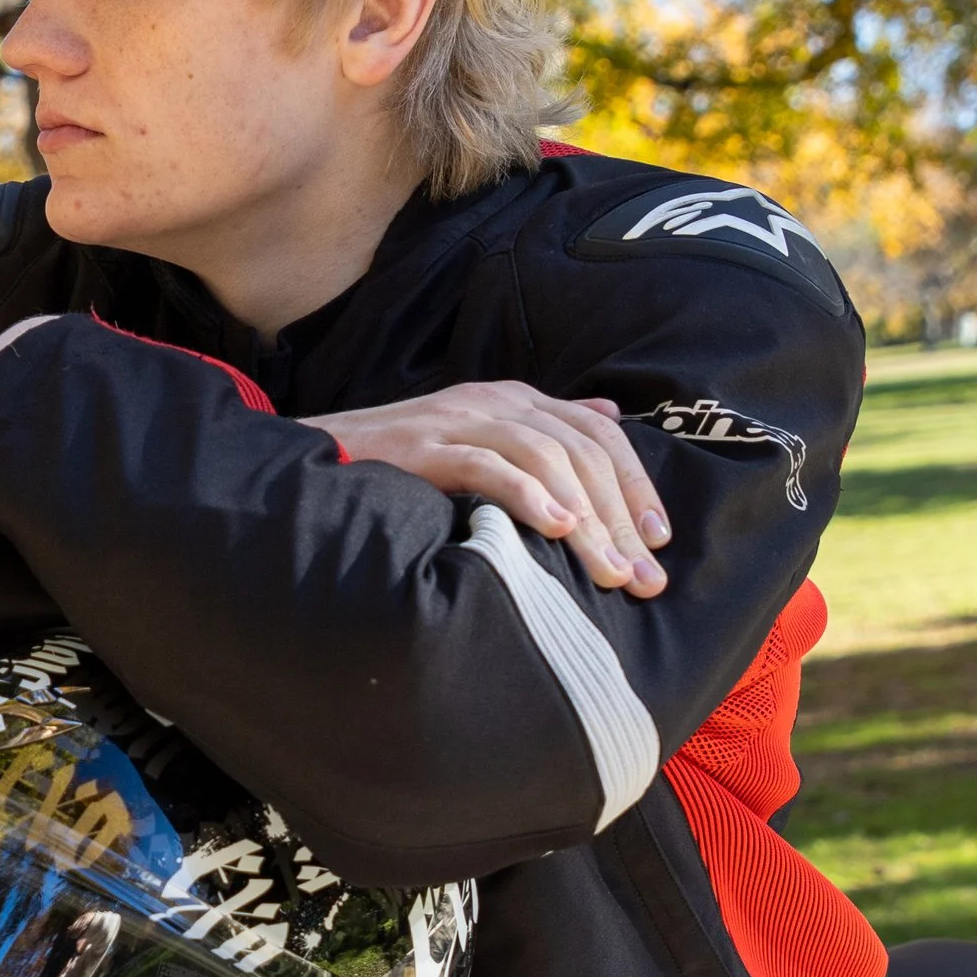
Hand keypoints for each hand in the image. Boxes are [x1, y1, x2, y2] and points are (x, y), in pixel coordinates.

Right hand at [328, 382, 670, 596]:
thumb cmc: (401, 464)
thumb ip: (541, 432)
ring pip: (545, 460)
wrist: (319, 454)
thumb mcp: (480, 440)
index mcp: (513, 400)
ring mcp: (457, 421)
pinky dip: (528, 497)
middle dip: (620, 516)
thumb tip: (609, 420)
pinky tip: (557, 530)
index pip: (598, 433)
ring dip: (587, 520)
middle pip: (580, 451)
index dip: (636, 484)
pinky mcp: (423, 447)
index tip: (657, 539)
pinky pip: (487, 466)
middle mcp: (493, 402)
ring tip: (610, 570)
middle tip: (643, 577)